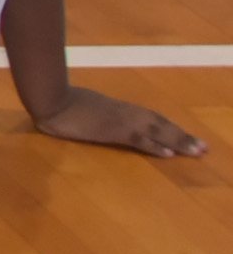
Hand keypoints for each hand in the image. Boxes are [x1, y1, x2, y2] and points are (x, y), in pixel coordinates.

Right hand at [32, 86, 206, 158]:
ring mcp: (119, 121)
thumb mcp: (87, 108)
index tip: (189, 138)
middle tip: (204, 148)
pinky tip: (168, 154)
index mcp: (120, 109)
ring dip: (178, 141)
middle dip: (183, 136)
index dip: (172, 129)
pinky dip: (153, 146)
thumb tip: (105, 120)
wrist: (50, 99)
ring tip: (196, 151)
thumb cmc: (63, 102)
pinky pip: (137, 139)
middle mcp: (126, 113)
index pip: (153, 118)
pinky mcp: (111, 130)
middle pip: (160, 125)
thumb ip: (100, 114)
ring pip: (156, 131)